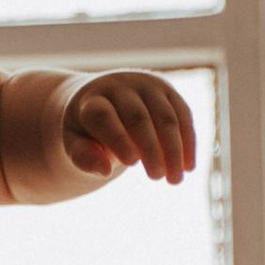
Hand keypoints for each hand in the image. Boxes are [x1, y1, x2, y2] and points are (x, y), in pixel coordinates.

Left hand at [62, 70, 195, 183]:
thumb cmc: (86, 130)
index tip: (131, 163)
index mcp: (92, 100)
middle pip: (138, 118)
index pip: (104, 117)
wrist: (101, 98)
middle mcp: (120, 86)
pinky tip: (189, 167)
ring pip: (166, 117)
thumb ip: (82, 157)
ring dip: (174, 149)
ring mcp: (146, 85)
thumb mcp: (74, 144)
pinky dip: (188, 142)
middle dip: (151, 148)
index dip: (118, 138)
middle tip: (157, 178)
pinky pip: (183, 115)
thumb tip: (104, 170)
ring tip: (175, 180)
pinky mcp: (167, 90)